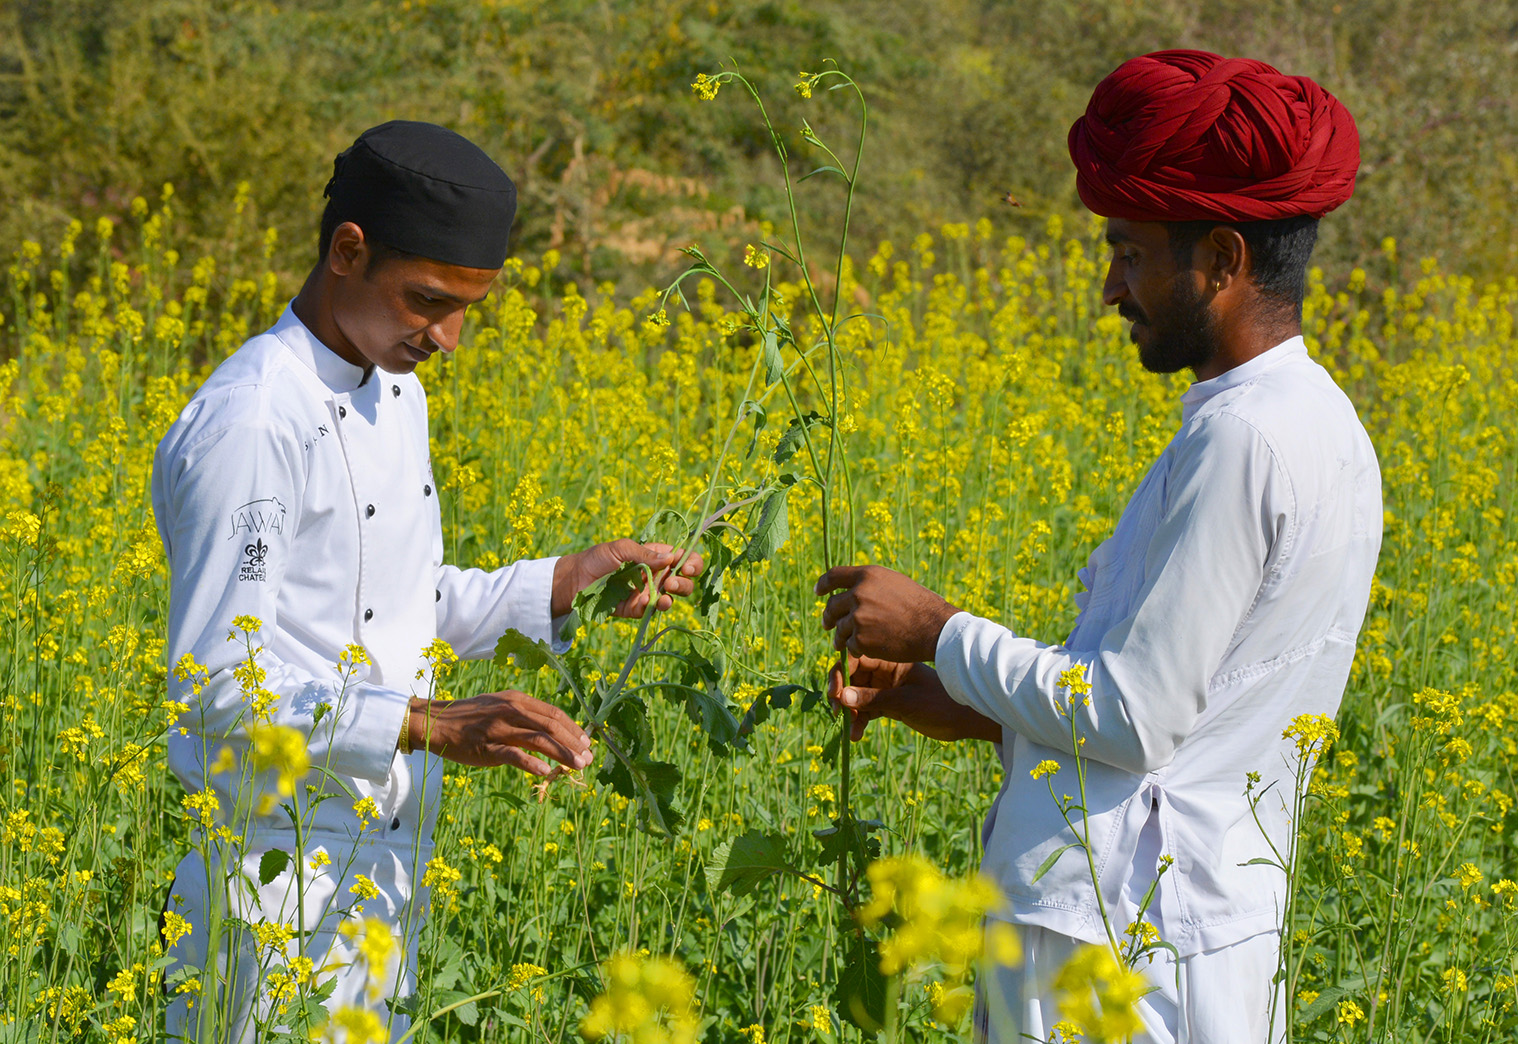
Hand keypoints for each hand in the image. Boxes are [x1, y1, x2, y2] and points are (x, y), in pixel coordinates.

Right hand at [408, 692, 593, 774]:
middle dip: (573, 743)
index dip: (573, 729)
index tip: (586, 742)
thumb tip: (552, 730)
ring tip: (578, 766)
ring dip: (562, 754)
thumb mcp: (500, 706)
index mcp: (517, 700)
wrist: (437, 722)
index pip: (554, 713)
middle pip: (551, 726)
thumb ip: (524, 715)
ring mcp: (499, 728)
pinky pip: (513, 755)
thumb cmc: (471, 717)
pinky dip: (532, 763)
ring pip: (539, 739)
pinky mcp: (487, 747)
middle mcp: (511, 710)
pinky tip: (546, 772)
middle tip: (588, 758)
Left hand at [552, 539, 704, 617]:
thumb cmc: (597, 558)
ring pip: (672, 598)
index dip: (691, 562)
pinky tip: (649, 601)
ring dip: (674, 596)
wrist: (575, 580)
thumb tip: (671, 558)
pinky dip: (652, 607)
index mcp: (656, 557)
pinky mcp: (636, 609)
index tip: (686, 566)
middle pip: (684, 580)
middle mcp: (656, 575)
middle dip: (684, 581)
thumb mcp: (621, 549)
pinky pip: (650, 611)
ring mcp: (647, 593)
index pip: (683, 558)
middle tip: (671, 582)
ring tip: (665, 593)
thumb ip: (645, 554)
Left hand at [815, 564, 959, 662]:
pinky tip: (864, 650)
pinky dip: (855, 648)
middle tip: (827, 624)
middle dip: (828, 616)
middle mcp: (859, 593)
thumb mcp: (895, 583)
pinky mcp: (861, 639)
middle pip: (832, 605)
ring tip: (843, 642)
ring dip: (840, 636)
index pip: (834, 575)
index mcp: (867, 575)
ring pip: (839, 628)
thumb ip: (871, 585)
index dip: (823, 584)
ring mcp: (858, 617)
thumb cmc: (920, 605)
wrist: (933, 629)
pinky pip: (850, 644)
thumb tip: (851, 590)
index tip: (818, 591)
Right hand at [829, 655, 1002, 742]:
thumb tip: (842, 697)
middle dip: (842, 695)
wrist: (966, 719)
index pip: (855, 659)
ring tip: (850, 729)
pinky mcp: (890, 704)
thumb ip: (874, 699)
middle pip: (852, 677)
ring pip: (857, 696)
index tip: (834, 695)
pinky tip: (856, 735)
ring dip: (850, 712)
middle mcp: (886, 670)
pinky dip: (860, 721)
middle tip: (837, 714)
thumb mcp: (905, 702)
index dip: (841, 675)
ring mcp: (887, 687)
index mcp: (891, 659)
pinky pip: (867, 710)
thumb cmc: (941, 704)